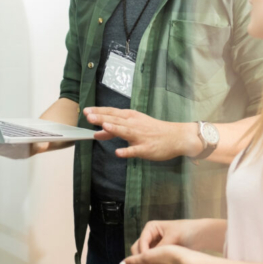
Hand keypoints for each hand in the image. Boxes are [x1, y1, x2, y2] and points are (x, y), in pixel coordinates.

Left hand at [84, 107, 198, 160]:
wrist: (176, 137)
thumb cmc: (153, 131)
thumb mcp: (133, 126)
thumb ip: (114, 130)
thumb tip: (96, 132)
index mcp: (131, 117)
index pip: (112, 112)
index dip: (99, 111)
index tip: (86, 110)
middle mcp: (134, 124)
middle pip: (116, 120)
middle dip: (102, 117)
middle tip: (89, 115)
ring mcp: (140, 136)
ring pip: (125, 131)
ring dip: (114, 129)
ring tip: (103, 126)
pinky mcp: (146, 148)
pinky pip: (135, 150)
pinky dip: (127, 151)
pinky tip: (118, 152)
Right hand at [131, 219, 195, 256]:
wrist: (201, 235)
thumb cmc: (187, 231)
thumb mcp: (172, 239)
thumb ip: (160, 249)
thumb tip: (149, 261)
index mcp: (151, 228)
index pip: (141, 242)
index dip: (143, 254)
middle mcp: (150, 235)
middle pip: (138, 249)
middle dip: (142, 259)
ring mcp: (154, 244)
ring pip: (144, 256)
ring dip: (146, 263)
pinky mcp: (160, 252)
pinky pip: (152, 260)